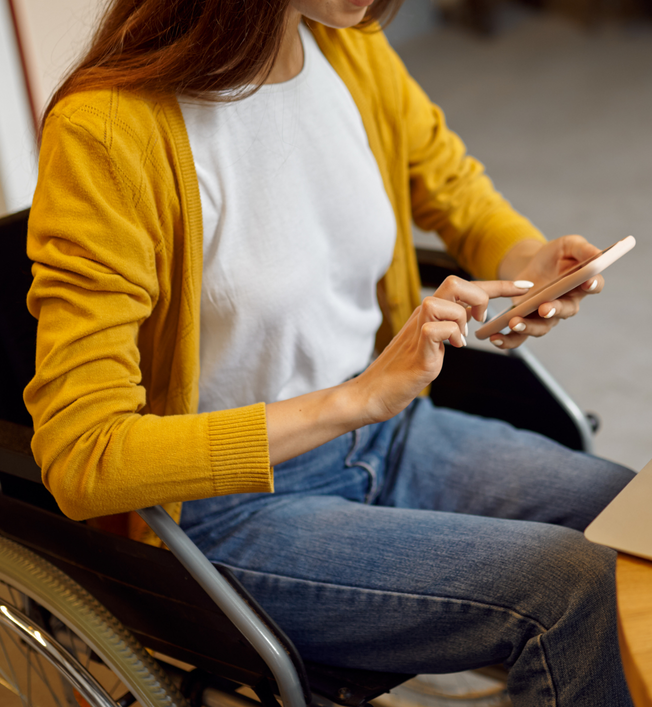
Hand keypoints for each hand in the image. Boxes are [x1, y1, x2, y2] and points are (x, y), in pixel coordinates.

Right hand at [352, 276, 533, 423]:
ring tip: (459, 341)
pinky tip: (452, 348)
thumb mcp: (431, 347)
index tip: (525, 287)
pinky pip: (434, 329)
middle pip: (453, 282)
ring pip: (443, 301)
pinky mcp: (417, 352)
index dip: (498, 286)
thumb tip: (466, 321)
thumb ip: (446, 331)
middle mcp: (422, 317)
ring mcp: (417, 333)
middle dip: (479, 296)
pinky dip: (450, 335)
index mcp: (429, 316)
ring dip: (461, 319)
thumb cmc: (401, 374)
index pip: (465, 289)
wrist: (372, 393)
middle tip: (481, 320)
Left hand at [491, 235, 602, 349]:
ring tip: (514, 322)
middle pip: (566, 311)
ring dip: (528, 327)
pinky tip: (496, 338)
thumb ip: (582, 248)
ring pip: (542, 327)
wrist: (530, 266)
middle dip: (554, 310)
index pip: (594, 285)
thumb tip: (598, 255)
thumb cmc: (553, 256)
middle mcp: (567, 303)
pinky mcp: (529, 322)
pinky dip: (509, 341)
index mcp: (581, 283)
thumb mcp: (567, 245)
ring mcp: (548, 316)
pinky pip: (520, 337)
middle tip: (544, 308)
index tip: (587, 283)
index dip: (592, 284)